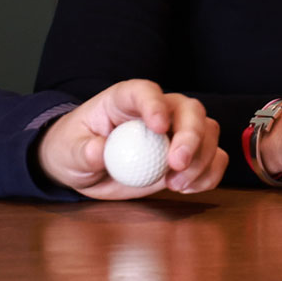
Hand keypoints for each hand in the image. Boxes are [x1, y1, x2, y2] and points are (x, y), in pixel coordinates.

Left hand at [34, 80, 225, 197]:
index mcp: (125, 99)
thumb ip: (84, 152)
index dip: (156, 105)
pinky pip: (213, 158)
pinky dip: (208, 175)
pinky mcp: (187, 156)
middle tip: (177, 164)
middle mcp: (158, 110)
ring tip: (175, 185)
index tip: (159, 127)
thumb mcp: (68, 152)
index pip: (146, 91)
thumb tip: (100, 152)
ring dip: (201, 160)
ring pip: (208, 132)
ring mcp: (176, 132)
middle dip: (190, 136)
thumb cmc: (75, 150)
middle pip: (188, 109)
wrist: (86, 169)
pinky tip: (188, 188)